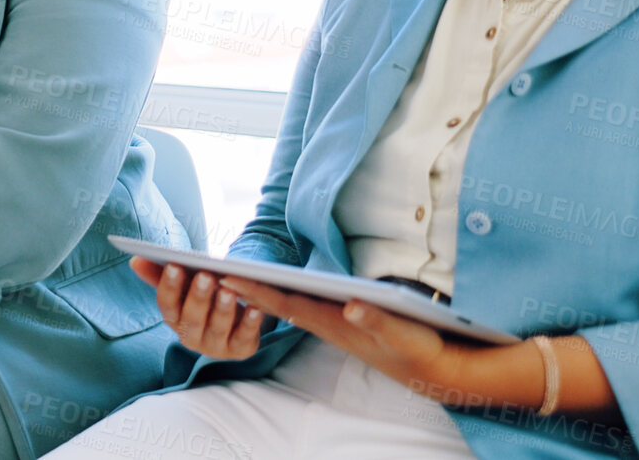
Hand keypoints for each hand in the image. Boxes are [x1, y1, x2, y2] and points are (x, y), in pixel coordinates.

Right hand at [133, 259, 267, 360]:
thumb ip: (162, 275)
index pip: (167, 305)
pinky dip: (249, 324)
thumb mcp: (185, 287)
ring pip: (216, 329)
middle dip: (198, 296)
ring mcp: (215, 347)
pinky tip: (254, 308)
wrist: (233, 325)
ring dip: (222, 309)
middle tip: (205, 275)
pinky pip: (243, 338)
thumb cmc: (204, 300)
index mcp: (174, 320)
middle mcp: (191, 337)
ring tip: (227, 289)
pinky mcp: (239, 350)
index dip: (169, 286)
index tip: (174, 266)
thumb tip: (134, 260)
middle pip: (192, 318)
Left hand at [220, 277, 469, 398]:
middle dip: (244, 288)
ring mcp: (329, 323)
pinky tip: (263, 290)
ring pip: (285, 305)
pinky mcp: (337, 322)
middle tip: (210, 271)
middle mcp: (324, 322)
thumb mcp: (400, 332)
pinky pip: (298, 308)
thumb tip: (350, 305)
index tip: (226, 277)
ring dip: (255, 291)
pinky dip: (276, 297)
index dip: (256, 290)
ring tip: (225, 275)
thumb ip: (376, 319)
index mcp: (332, 322)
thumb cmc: (414, 346)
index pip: (285, 303)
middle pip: (276, 302)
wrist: (428, 368)